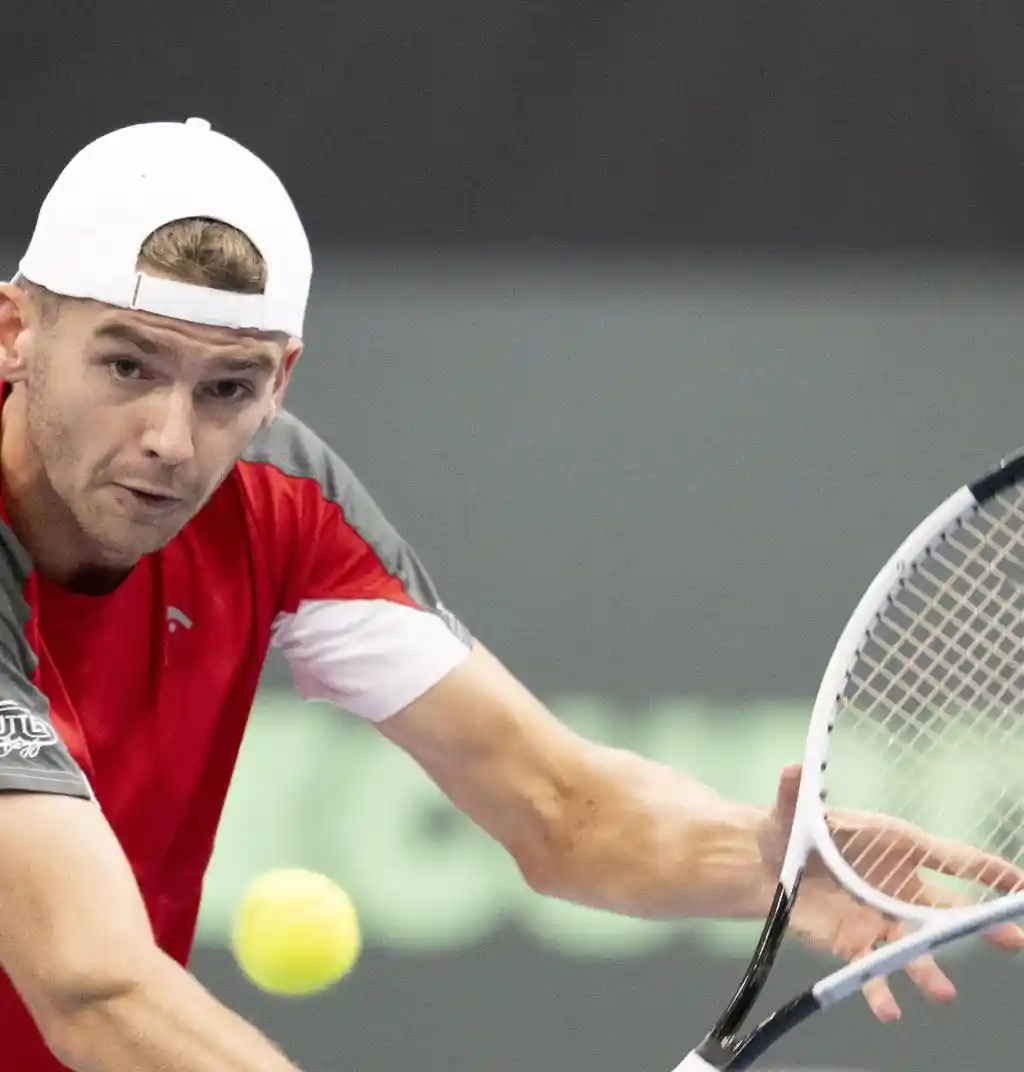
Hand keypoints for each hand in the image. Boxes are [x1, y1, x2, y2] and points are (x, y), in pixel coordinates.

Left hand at [757, 765, 1023, 1021]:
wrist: (764, 862)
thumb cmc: (792, 828)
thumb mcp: (791, 807)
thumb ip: (793, 789)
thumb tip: (793, 767)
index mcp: (896, 847)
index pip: (951, 858)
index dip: (986, 869)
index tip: (1020, 885)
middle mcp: (897, 888)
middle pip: (948, 911)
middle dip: (983, 926)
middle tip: (1013, 940)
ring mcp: (880, 920)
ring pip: (915, 949)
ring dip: (929, 970)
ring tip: (943, 993)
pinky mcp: (855, 945)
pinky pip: (873, 972)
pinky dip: (880, 992)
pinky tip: (888, 1011)